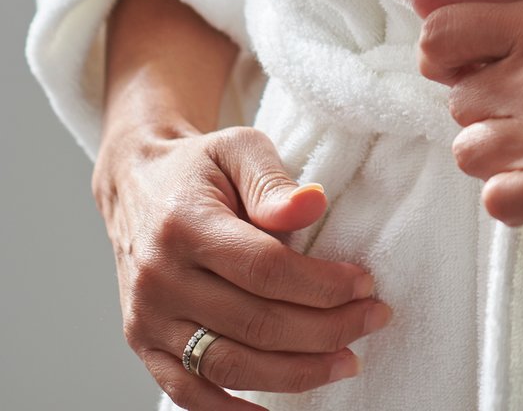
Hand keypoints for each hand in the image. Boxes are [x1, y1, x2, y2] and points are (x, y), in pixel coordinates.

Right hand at [91, 122, 395, 408]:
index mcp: (185, 226)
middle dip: (325, 329)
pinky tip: (277, 410)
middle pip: (254, 323)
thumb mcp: (240, 148)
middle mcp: (161, 280)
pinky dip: (233, 410)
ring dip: (295, 373)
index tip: (367, 285)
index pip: (265, 269)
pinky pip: (188, 393)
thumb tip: (313, 205)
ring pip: (228, 365)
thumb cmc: (201, 166)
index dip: (322, 284)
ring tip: (346, 361)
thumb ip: (274, 180)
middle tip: (374, 320)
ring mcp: (148, 320)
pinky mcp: (145, 346)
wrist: (137, 184)